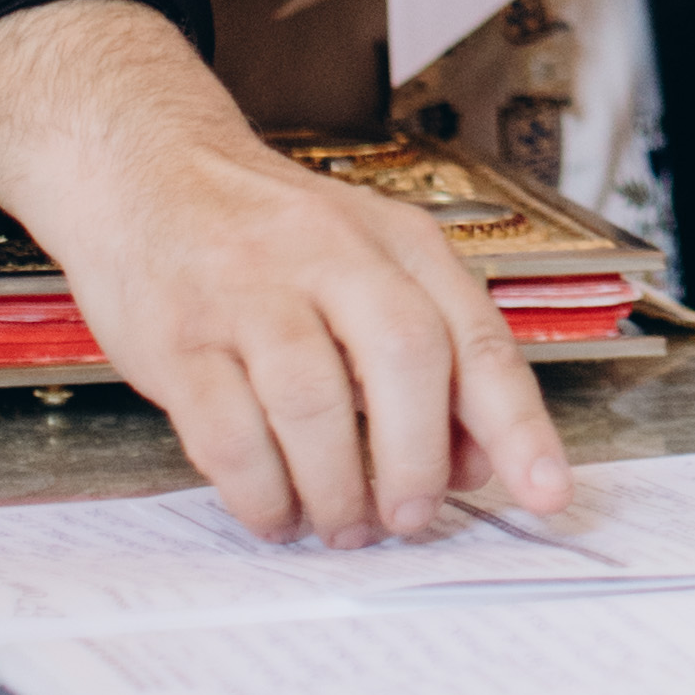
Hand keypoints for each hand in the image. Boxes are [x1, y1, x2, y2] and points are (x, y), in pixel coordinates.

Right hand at [0, 2, 571, 548]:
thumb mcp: (369, 263)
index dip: (517, 424)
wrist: (147, 168)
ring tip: (339, 525)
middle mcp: (330, 257)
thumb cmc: (270, 237)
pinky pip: (227, 433)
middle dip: (416, 459)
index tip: (546, 493)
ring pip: (313, 402)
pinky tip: (273, 512)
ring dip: (336, 488)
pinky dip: (259, 492)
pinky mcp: (180, 338)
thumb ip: (431, 353)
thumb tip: (479, 460)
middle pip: (405, 358)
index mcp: (398, 243)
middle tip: (409, 519)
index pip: (475, 336)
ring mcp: (250, 294)